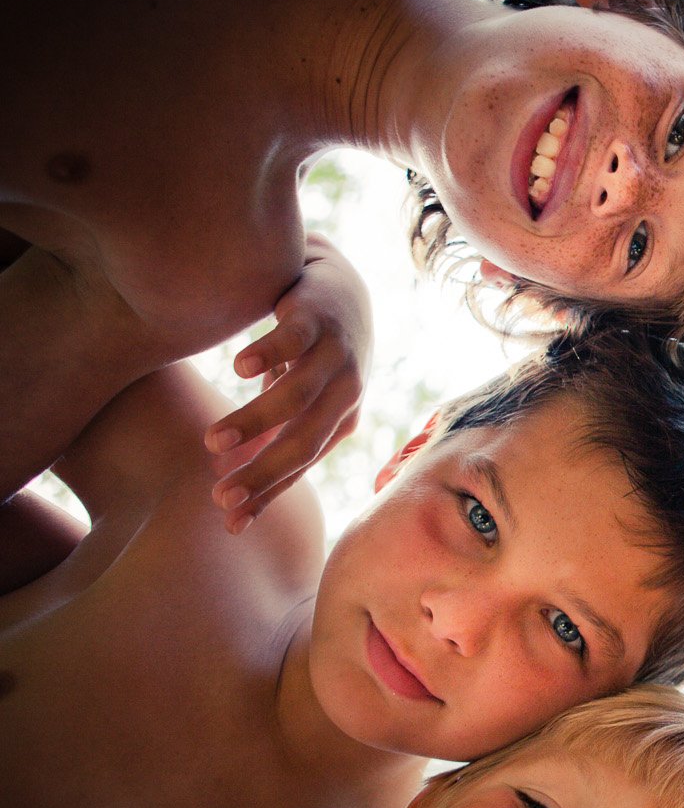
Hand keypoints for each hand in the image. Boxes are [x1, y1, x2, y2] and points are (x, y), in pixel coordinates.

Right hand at [205, 234, 371, 532]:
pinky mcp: (318, 318)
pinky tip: (239, 369)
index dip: (266, 495)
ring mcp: (336, 355)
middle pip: (304, 442)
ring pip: (297, 397)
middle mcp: (346, 393)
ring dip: (255, 422)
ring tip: (212, 442)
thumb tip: (226, 476)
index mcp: (340, 420)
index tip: (229, 521)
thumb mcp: (296, 400)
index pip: (301, 465)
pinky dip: (269, 354)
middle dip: (262, 472)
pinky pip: (294, 340)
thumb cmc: (312, 354)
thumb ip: (269, 436)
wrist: (339, 285)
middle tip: (219, 495)